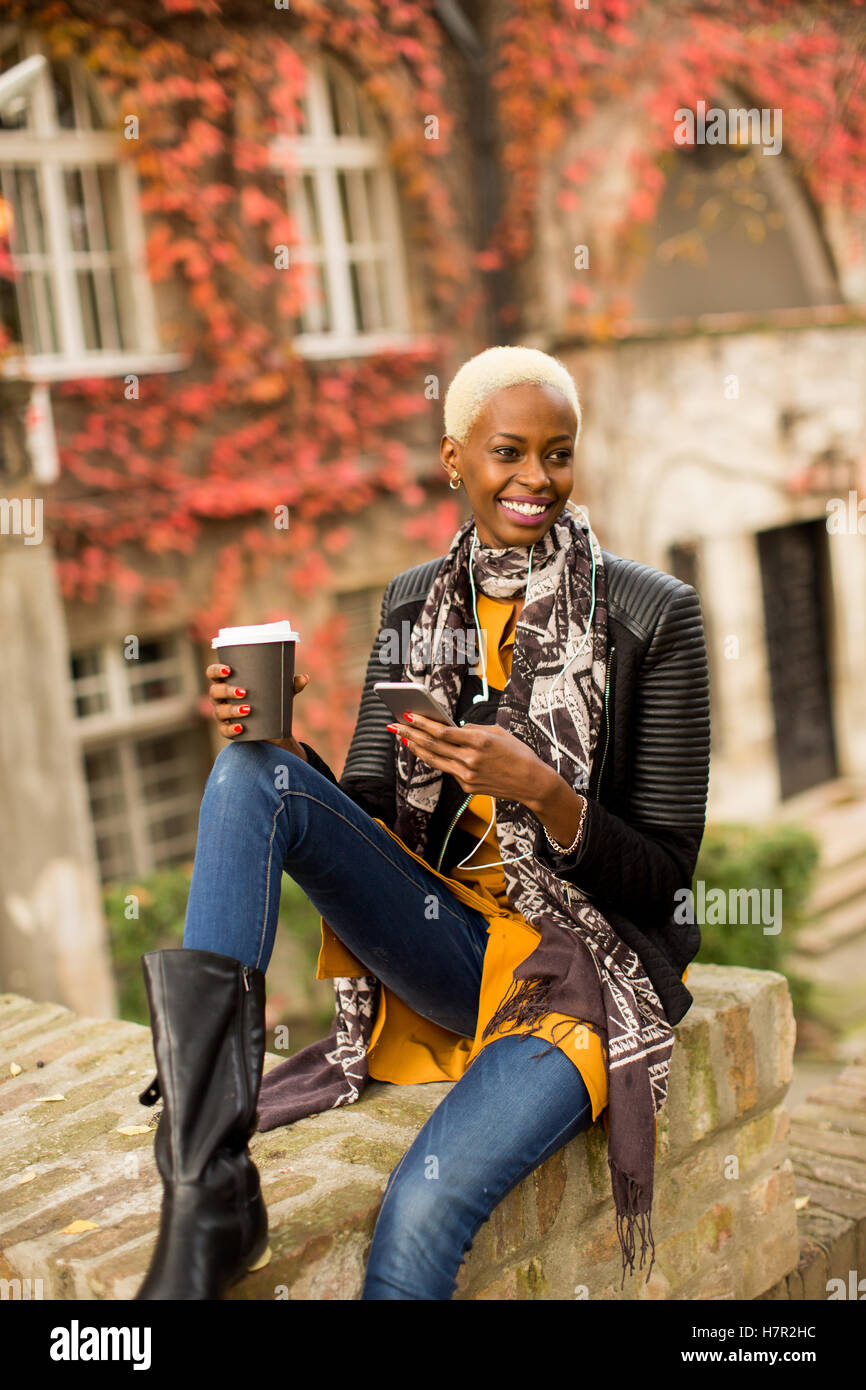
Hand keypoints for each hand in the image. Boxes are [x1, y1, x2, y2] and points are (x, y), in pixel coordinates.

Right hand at [206, 663, 310, 760]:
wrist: (271, 727)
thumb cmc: (270, 700)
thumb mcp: (280, 691)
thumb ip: (292, 684)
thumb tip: (305, 678)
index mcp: (227, 682)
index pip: (213, 673)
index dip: (216, 670)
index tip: (229, 670)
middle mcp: (220, 698)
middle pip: (215, 692)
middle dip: (227, 691)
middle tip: (244, 692)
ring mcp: (222, 715)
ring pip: (219, 711)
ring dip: (232, 710)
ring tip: (248, 709)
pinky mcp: (227, 730)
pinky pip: (225, 730)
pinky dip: (232, 729)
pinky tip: (241, 727)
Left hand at [393, 711, 584, 846]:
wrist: (531, 782)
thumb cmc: (517, 752)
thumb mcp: (498, 732)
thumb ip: (473, 729)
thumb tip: (452, 727)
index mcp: (479, 741)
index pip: (443, 731)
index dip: (423, 723)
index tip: (408, 714)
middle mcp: (470, 758)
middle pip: (433, 745)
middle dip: (411, 733)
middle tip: (393, 725)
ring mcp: (467, 774)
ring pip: (435, 760)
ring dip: (416, 748)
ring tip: (403, 738)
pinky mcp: (467, 786)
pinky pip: (448, 769)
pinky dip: (436, 759)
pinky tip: (425, 751)